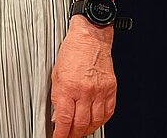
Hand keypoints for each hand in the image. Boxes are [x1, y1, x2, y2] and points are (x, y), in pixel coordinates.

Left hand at [51, 18, 116, 137]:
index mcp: (68, 87)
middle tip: (69, 136)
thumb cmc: (72, 51)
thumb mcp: (56, 74)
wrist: (91, 38)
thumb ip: (57, 97)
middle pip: (80, 124)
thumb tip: (58, 115)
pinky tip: (95, 122)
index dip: (61, 134)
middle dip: (73, 134)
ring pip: (95, 121)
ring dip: (87, 130)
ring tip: (80, 132)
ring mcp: (100, 91)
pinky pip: (108, 112)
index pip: (65, 119)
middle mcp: (85, 91)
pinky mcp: (111, 89)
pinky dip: (101, 121)